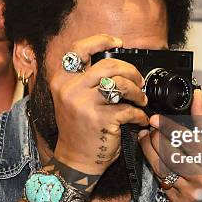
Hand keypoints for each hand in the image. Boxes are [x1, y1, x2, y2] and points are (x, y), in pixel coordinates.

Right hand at [50, 34, 149, 175]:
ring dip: (137, 92)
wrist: (76, 160)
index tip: (118, 43)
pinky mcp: (101, 119)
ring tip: (140, 100)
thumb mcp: (72, 99)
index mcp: (61, 80)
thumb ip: (86, 80)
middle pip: (108, 65)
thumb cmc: (79, 129)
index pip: (78, 49)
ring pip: (120, 84)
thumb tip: (115, 63)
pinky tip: (139, 120)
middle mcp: (69, 89)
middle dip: (130, 71)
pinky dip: (139, 115)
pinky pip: (128, 109)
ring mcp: (84, 104)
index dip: (100, 40)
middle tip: (138, 81)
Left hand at [140, 90, 201, 201]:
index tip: (156, 118)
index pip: (188, 139)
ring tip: (146, 136)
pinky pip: (160, 180)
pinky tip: (151, 154)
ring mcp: (190, 191)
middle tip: (151, 125)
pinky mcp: (179, 201)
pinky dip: (153, 164)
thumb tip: (196, 96)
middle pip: (171, 153)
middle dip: (157, 136)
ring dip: (150, 148)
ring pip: (162, 166)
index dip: (169, 127)